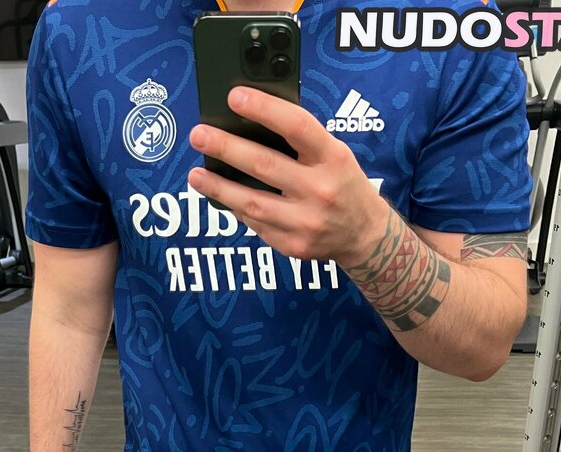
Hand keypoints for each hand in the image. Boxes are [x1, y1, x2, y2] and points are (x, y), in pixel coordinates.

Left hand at [188, 87, 386, 266]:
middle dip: (226, 148)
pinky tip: (220, 197)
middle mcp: (320, 190)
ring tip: (196, 175)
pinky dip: (236, 209)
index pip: (296, 126)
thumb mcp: (334, 154)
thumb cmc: (343, 184)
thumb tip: (250, 123)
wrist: (364, 235)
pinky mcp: (293, 245)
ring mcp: (306, 222)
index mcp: (332, 158)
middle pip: (265, 165)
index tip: (234, 97)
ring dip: (218, 187)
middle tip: (199, 135)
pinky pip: (256, 224)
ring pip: (252, 202)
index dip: (263, 109)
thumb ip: (301, 141)